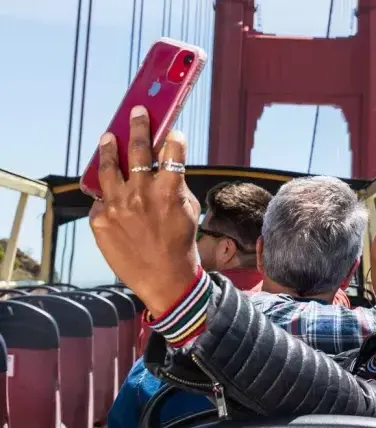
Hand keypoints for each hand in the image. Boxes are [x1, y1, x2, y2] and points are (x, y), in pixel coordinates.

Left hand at [89, 105, 200, 315]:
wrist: (164, 279)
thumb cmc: (181, 245)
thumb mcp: (189, 212)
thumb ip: (176, 187)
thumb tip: (165, 167)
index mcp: (168, 191)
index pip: (171, 153)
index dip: (174, 140)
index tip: (173, 132)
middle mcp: (141, 194)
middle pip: (137, 149)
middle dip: (138, 127)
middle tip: (138, 112)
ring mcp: (117, 206)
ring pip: (108, 168)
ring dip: (109, 148)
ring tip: (108, 136)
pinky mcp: (100, 220)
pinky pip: (102, 199)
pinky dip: (108, 195)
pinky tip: (111, 193)